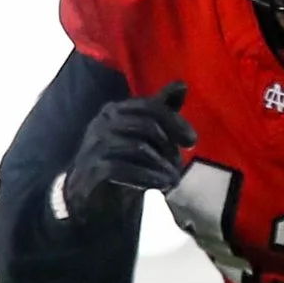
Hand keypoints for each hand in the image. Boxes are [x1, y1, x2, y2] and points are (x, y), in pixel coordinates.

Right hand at [63, 81, 193, 221]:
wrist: (92, 198)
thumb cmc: (123, 162)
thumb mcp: (145, 136)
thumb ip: (161, 112)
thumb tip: (182, 84)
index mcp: (115, 111)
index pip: (151, 106)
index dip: (175, 122)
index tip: (192, 141)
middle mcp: (102, 123)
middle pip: (147, 125)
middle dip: (169, 147)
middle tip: (179, 166)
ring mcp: (95, 146)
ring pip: (138, 148)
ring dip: (162, 166)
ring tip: (172, 180)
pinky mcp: (91, 170)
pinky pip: (123, 169)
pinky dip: (147, 178)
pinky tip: (160, 186)